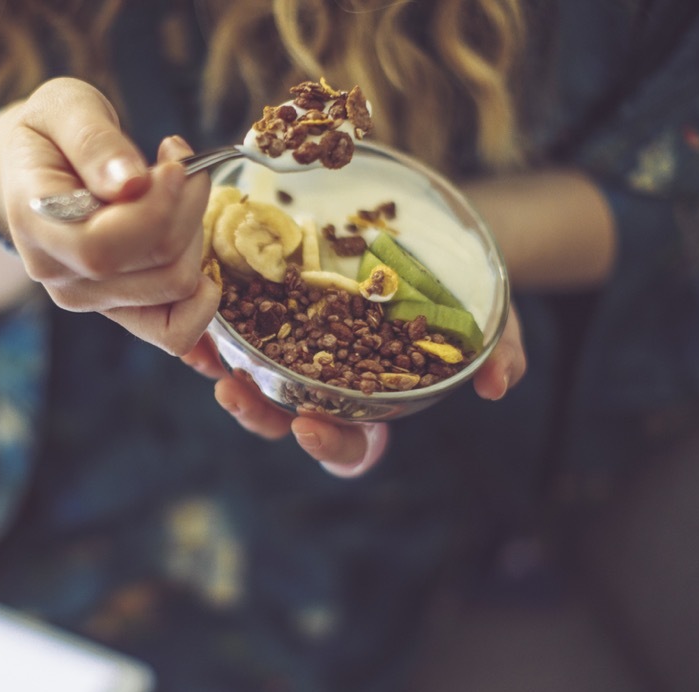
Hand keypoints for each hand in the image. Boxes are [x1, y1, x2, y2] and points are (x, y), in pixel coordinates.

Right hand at [0, 78, 219, 354]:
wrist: (39, 165)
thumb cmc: (53, 130)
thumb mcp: (67, 109)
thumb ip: (95, 142)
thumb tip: (130, 183)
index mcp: (36, 226)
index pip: (103, 247)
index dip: (156, 210)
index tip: (176, 163)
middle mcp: (59, 275)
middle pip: (155, 264)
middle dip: (187, 206)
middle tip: (179, 161)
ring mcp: (90, 299)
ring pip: (175, 285)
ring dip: (195, 231)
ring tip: (178, 189)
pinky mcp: (120, 309)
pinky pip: (174, 332)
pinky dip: (202, 300)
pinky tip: (198, 249)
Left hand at [181, 305, 527, 477]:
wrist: (434, 236)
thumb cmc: (460, 294)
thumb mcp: (487, 321)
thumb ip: (498, 353)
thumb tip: (498, 384)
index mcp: (374, 404)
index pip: (349, 448)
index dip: (328, 448)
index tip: (310, 428)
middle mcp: (328, 386)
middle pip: (283, 419)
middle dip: (257, 413)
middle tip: (235, 392)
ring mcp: (296, 352)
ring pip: (252, 378)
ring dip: (224, 372)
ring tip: (206, 356)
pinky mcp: (272, 313)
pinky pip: (236, 331)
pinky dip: (214, 329)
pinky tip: (199, 311)